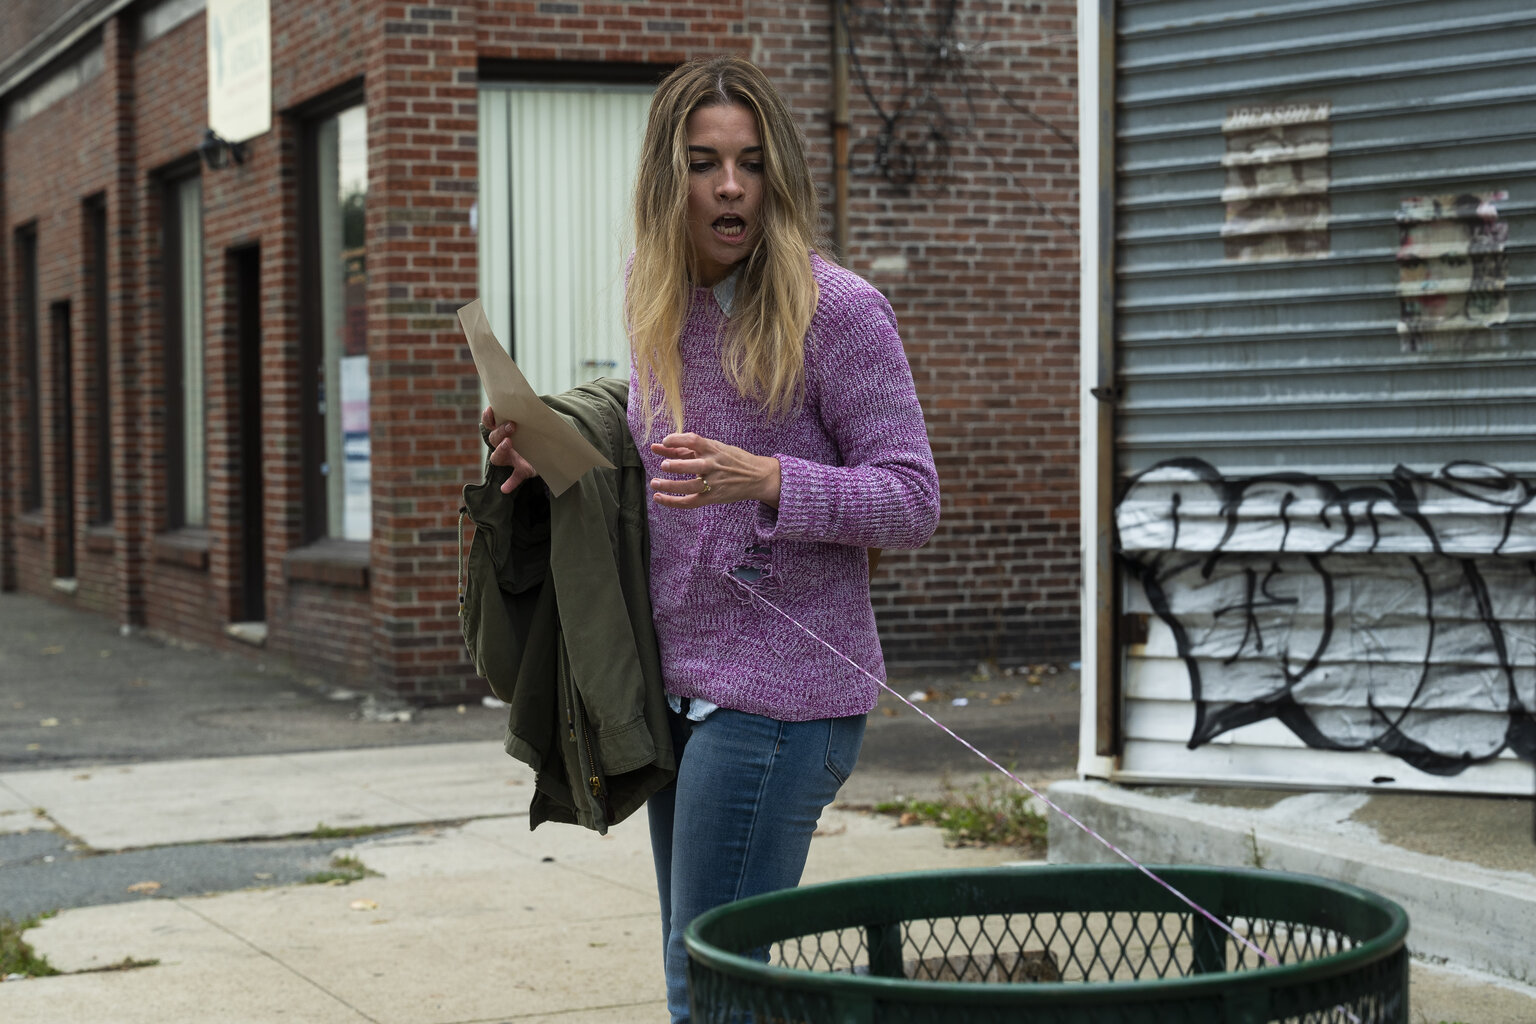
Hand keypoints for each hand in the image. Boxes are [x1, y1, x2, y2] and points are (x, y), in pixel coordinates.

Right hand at [481, 405, 537, 493]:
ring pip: (498, 458)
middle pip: (493, 439)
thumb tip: (529, 401)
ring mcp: (513, 460)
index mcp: (506, 432)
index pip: (490, 425)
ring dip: (500, 450)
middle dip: (500, 431)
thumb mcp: (535, 421)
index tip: (491, 409)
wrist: (553, 450)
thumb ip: (530, 412)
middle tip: (512, 425)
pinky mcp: (523, 471)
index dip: (487, 418)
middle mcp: (505, 446)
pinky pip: (514, 478)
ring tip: (509, 442)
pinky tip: (504, 488)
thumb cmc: (540, 432)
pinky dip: (509, 484)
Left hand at [650, 432, 780, 508]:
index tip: (664, 442)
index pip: (693, 440)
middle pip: (691, 465)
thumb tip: (662, 446)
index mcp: (713, 448)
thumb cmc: (732, 459)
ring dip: (669, 486)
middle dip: (675, 465)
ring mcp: (714, 482)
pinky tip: (659, 498)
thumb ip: (689, 449)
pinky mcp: (713, 497)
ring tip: (654, 483)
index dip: (676, 440)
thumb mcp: (715, 448)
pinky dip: (673, 502)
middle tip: (664, 465)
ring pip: (688, 486)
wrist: (758, 476)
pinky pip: (690, 502)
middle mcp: (713, 465)